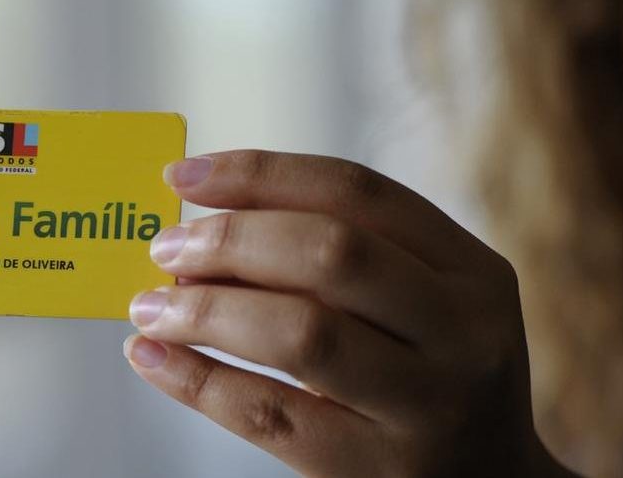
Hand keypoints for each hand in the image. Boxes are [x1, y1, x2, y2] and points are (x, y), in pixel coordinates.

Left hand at [123, 150, 575, 476]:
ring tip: (151, 306)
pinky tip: (151, 359)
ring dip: (206, 309)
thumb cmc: (429, 381)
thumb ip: (343, 261)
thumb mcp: (423, 308)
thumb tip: (201, 230)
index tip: (184, 175)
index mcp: (472, 271)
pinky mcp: (374, 471)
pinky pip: (269, 415)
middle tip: (166, 248)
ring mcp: (425, 407)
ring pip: (301, 334)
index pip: (358, 193)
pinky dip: (196, 380)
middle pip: (332, 254)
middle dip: (232, 241)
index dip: (262, 175)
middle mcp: (463, 333)